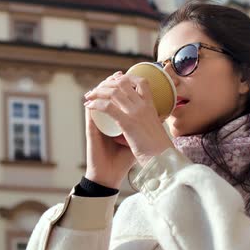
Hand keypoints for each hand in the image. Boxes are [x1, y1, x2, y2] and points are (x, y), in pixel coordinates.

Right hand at [83, 72, 136, 189]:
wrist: (110, 175)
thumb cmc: (124, 160)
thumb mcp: (138, 140)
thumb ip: (144, 129)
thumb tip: (159, 118)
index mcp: (116, 122)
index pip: (117, 100)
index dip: (122, 86)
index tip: (129, 77)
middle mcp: (105, 122)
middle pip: (106, 96)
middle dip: (112, 83)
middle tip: (118, 75)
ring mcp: (97, 126)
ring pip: (96, 101)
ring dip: (101, 89)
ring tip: (108, 80)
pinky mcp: (92, 133)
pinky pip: (90, 115)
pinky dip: (93, 104)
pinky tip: (96, 97)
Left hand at [84, 72, 173, 169]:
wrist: (163, 161)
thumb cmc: (159, 149)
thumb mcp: (155, 128)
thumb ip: (147, 120)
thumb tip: (140, 120)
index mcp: (151, 106)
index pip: (141, 81)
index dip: (126, 78)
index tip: (114, 81)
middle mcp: (144, 106)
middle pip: (123, 83)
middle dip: (106, 83)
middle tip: (96, 90)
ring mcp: (136, 113)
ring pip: (113, 92)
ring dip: (97, 92)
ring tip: (88, 96)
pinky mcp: (128, 123)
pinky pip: (108, 108)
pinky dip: (96, 104)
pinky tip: (89, 105)